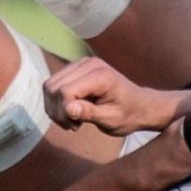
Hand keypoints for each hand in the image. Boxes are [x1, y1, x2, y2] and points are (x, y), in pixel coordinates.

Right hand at [44, 55, 184, 137]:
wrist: (140, 105)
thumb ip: (90, 113)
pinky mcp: (76, 67)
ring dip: (55, 106)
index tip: (75, 127)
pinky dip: (57, 101)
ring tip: (72, 120)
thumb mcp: (111, 120)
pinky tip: (72, 111)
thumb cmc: (128, 115)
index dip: (64, 112)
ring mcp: (81, 63)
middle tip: (72, 126)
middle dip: (57, 111)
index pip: (65, 91)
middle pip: (53, 87)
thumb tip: (69, 109)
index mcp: (100, 76)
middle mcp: (88, 64)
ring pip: (50, 84)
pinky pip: (55, 83)